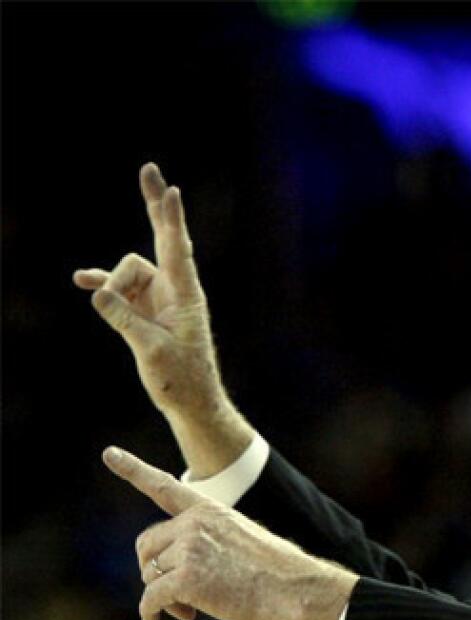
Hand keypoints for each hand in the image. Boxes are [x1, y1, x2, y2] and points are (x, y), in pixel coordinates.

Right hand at [74, 163, 221, 419]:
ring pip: (127, 271)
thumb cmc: (181, 379)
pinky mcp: (145, 308)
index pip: (177, 248)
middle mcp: (175, 289)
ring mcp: (159, 296)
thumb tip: (97, 291)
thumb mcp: (150, 350)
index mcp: (186, 295)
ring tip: (114, 313)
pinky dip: (104, 286)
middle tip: (149, 168)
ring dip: (112, 286)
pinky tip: (82, 280)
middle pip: (162, 238)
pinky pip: (120, 288)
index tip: (171, 190)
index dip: (171, 219)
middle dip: (153, 206)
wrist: (191, 401)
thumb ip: (124, 319)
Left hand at [103, 445, 358, 619]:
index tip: (109, 454)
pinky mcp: (186, 578)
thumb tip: (174, 574)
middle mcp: (195, 523)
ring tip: (188, 609)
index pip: (164, 487)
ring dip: (161, 595)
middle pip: (147, 545)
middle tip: (174, 593)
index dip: (134, 470)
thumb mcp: (243, 542)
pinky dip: (151, 612)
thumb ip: (207, 543)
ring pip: (149, 573)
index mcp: (210, 510)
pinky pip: (150, 597)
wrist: (295, 591)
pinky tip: (159, 619)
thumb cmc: (275, 574)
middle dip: (153, 570)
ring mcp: (189, 548)